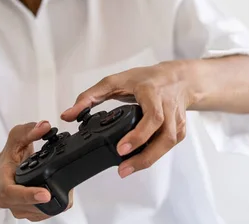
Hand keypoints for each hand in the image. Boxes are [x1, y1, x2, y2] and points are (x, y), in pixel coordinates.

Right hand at [0, 121, 73, 220]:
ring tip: (56, 179)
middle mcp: (10, 201)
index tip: (45, 194)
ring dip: (55, 197)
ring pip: (43, 211)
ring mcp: (20, 211)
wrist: (3, 175)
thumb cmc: (9, 158)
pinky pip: (48, 213)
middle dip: (51, 193)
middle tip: (63, 178)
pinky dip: (55, 201)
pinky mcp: (31, 215)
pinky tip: (54, 188)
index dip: (30, 195)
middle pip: (33, 204)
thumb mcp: (15, 139)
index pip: (13, 194)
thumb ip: (28, 131)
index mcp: (2, 184)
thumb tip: (44, 126)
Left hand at [61, 61, 196, 178]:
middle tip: (122, 169)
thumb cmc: (146, 79)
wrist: (178, 79)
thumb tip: (68, 115)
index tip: (121, 148)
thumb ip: (90, 97)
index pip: (152, 117)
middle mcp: (167, 106)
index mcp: (152, 93)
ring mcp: (176, 119)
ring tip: (127, 169)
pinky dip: (155, 155)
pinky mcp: (180, 130)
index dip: (138, 135)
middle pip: (163, 136)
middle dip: (144, 156)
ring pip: (168, 144)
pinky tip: (139, 160)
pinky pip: (169, 147)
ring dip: (148, 159)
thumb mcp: (114, 81)